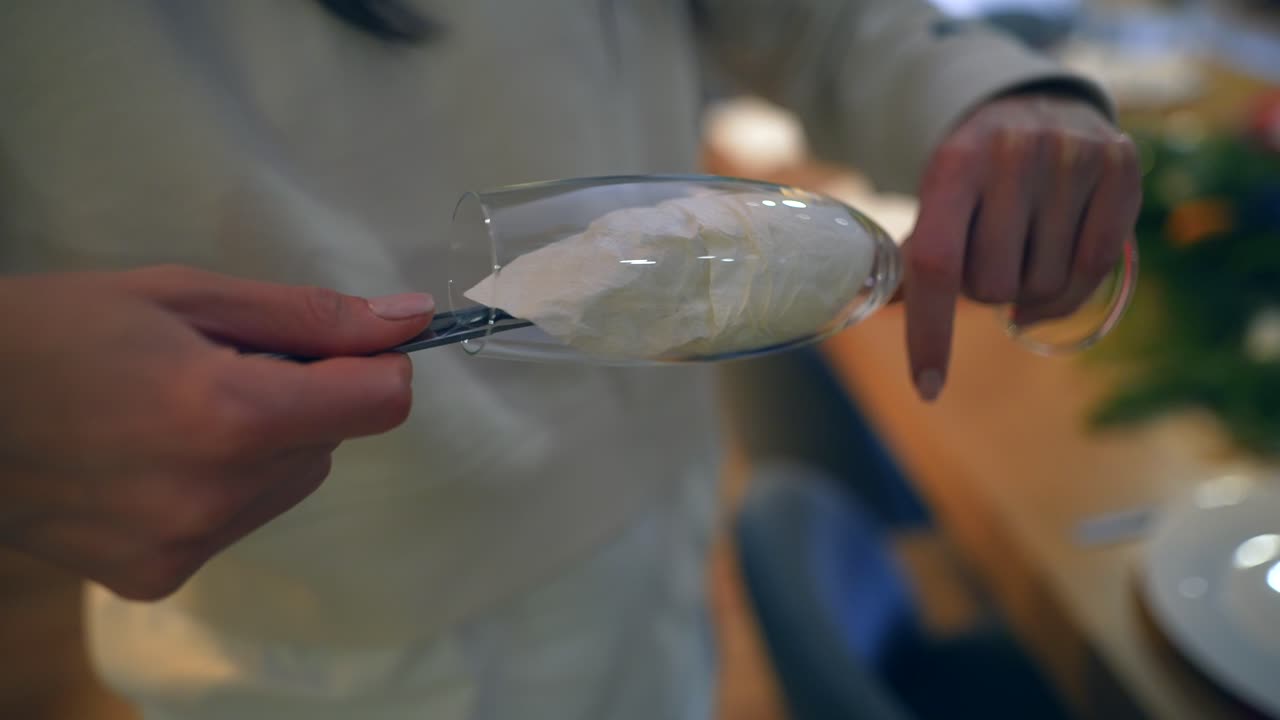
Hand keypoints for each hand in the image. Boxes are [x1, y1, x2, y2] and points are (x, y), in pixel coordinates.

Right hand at [0, 266, 432, 599]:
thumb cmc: (56, 329)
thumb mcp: (184, 295)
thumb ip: (309, 317)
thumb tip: (412, 320)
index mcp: (230, 416)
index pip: (381, 402)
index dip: (373, 365)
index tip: (333, 346)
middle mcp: (218, 497)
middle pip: (332, 442)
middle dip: (301, 399)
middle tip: (213, 366)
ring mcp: (187, 546)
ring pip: (291, 482)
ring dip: (266, 444)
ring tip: (176, 410)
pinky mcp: (161, 576)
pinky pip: (239, 519)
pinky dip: (222, 486)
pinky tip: (152, 457)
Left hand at [903, 93, 1140, 400]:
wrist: (1035, 103)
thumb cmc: (974, 171)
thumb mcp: (936, 197)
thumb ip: (915, 254)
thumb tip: (878, 308)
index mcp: (953, 163)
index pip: (937, 263)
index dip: (930, 331)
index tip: (927, 387)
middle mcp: (1014, 154)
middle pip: (992, 286)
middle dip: (984, 291)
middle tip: (988, 258)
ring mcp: (1071, 157)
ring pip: (1043, 286)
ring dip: (1026, 289)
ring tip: (1022, 250)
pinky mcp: (1120, 165)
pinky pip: (1095, 269)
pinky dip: (1069, 292)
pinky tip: (1053, 271)